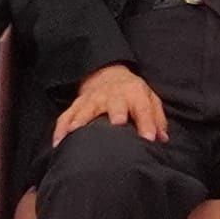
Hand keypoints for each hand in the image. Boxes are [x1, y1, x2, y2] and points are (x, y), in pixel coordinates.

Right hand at [53, 59, 167, 149]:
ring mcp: (92, 99)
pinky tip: (58, 142)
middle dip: (116, 111)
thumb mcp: (149, 100)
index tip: (149, 138)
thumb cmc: (132, 94)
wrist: (107, 76)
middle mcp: (113, 95)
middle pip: (115, 102)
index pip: (143, 108)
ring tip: (76, 131)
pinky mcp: (77, 105)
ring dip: (82, 118)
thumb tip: (162, 139)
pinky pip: (66, 116)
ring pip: (86, 108)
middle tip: (117, 123)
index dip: (147, 123)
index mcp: (134, 93)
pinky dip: (61, 128)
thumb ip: (156, 119)